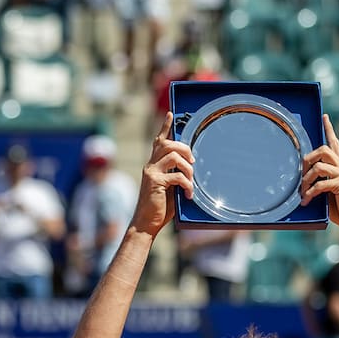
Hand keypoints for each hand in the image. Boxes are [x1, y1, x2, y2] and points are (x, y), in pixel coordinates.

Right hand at [129, 112, 194, 236]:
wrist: (146, 223)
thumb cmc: (159, 208)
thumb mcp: (169, 188)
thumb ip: (175, 175)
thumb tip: (190, 168)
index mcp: (153, 165)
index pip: (158, 141)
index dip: (165, 127)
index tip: (171, 113)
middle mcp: (150, 165)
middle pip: (168, 144)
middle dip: (185, 149)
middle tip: (193, 163)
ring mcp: (151, 173)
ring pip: (173, 155)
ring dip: (188, 168)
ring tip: (191, 181)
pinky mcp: (155, 182)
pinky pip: (177, 176)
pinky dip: (187, 185)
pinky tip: (189, 195)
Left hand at [300, 115, 338, 234]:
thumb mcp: (327, 193)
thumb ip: (319, 183)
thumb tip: (303, 182)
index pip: (335, 143)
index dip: (329, 129)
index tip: (324, 116)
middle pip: (324, 149)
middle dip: (308, 159)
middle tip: (301, 174)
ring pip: (320, 165)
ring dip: (306, 179)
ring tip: (302, 193)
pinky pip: (321, 184)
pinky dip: (310, 193)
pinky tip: (306, 201)